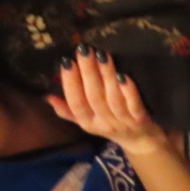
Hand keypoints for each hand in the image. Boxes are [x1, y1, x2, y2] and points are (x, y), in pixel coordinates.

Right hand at [46, 46, 167, 156]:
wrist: (141, 141)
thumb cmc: (111, 124)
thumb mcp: (88, 121)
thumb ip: (68, 110)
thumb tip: (48, 96)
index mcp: (88, 122)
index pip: (76, 103)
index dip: (70, 84)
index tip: (66, 62)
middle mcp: (104, 123)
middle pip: (93, 97)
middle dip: (87, 72)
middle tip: (84, 50)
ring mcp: (123, 121)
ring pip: (112, 99)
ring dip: (106, 76)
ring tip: (102, 54)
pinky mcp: (141, 119)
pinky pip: (134, 106)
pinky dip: (128, 91)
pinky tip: (123, 75)